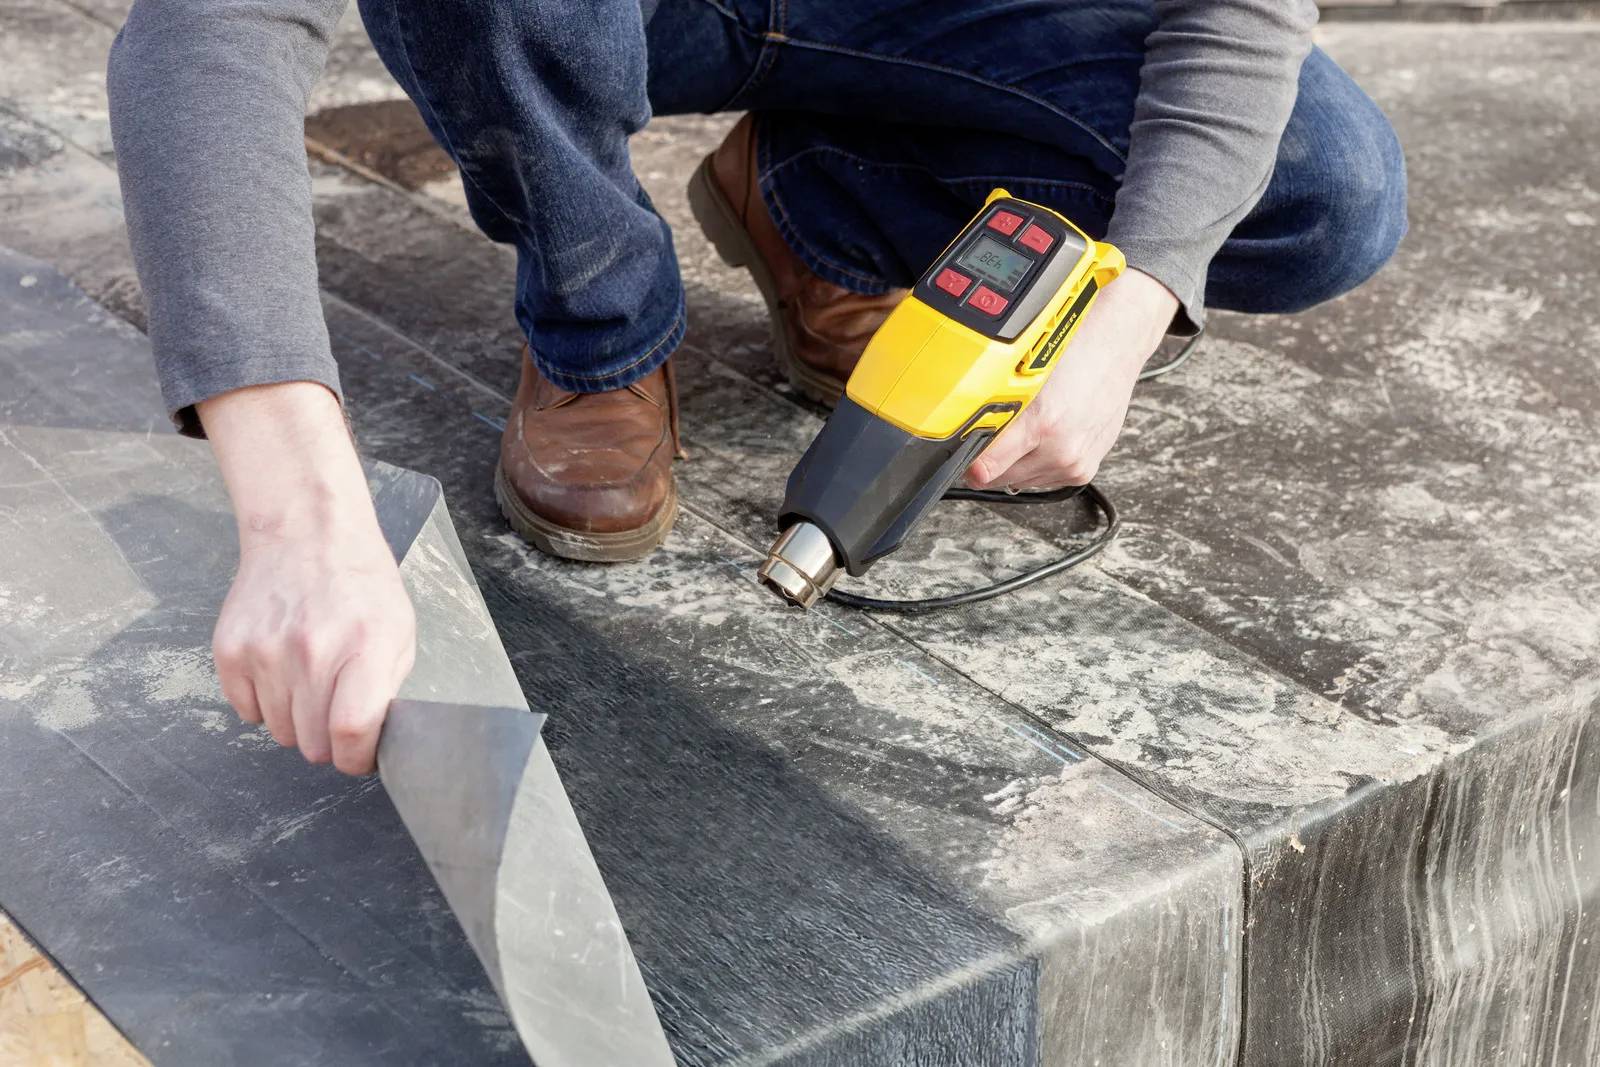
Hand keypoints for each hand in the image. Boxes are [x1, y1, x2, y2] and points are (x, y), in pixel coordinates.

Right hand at [201, 383, 416, 773]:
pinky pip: (247, 711)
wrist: (306, 534)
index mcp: (365, 647)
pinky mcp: (230, 650)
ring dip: (296, 719)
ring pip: (279, 732)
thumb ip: (388, 689)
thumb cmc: (361, 585)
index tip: (359, 756)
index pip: (351, 732)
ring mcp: (265, 651)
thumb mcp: (399, 631)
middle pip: (312, 744)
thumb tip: (373, 742)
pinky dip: (264, 702)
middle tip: (336, 707)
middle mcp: (312, 651)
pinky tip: (282, 668)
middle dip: (328, 739)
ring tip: (311, 678)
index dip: (356, 758)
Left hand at [966, 268, 1178, 489]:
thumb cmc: (1077, 350)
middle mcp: (1061, 449)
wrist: (1118, 346)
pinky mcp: (1084, 470)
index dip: (966, 461)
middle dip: (989, 460)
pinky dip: (1034, 463)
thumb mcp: (1027, 373)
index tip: (956, 455)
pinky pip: (1042, 479)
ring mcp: (1074, 463)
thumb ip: (998, 406)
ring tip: (1022, 430)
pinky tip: (1040, 437)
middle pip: (999, 478)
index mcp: (1042, 423)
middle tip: (991, 432)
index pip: (985, 467)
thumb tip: (967, 431)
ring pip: (1020, 481)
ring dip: (1012, 463)